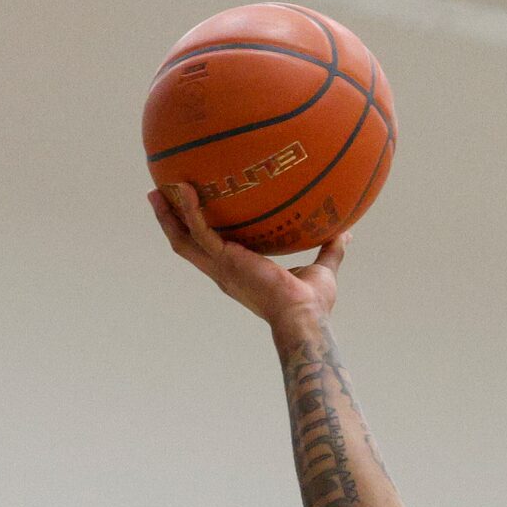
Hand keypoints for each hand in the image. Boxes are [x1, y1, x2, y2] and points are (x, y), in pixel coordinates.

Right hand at [149, 181, 346, 338]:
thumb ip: (331, 249)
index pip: (211, 250)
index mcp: (239, 273)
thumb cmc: (313, 304)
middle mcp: (225, 271)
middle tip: (160, 195)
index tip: (192, 212)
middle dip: (171, 221)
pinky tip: (184, 188)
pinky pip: (201, 230)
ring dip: (169, 214)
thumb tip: (347, 232)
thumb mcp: (322, 269)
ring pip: (184, 238)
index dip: (198, 232)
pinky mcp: (225, 261)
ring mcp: (222, 268)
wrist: (304, 318)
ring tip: (159, 188)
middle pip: (187, 244)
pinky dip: (190, 210)